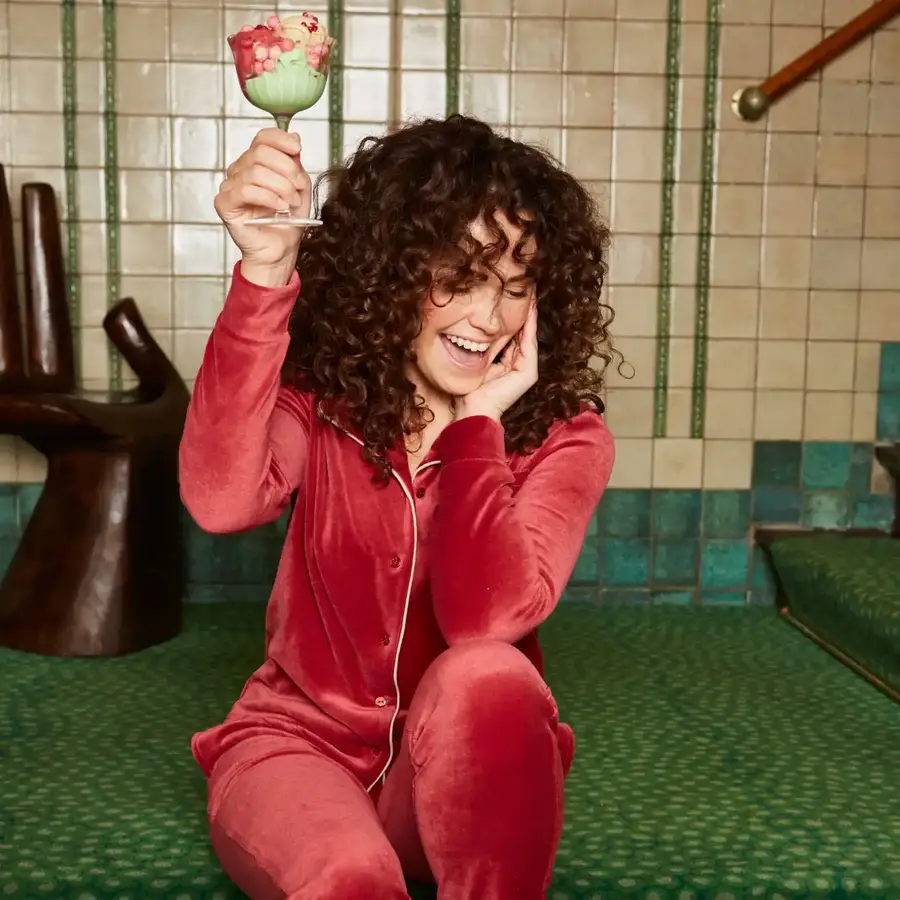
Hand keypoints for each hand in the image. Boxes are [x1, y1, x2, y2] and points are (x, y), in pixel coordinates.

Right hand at [215, 128, 311, 282]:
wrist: (279, 250)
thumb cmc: (286, 223)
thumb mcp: (299, 189)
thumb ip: (295, 165)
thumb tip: (295, 139)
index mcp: (256, 163)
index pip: (263, 138)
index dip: (281, 139)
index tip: (297, 150)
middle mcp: (240, 171)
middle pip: (260, 152)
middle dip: (286, 169)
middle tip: (298, 188)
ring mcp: (230, 186)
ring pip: (255, 172)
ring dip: (281, 187)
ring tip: (291, 203)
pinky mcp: (225, 203)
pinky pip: (245, 190)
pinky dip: (268, 197)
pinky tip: (279, 207)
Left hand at [456, 302, 538, 421]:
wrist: (472, 410)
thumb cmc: (469, 391)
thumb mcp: (475, 361)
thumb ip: (481, 347)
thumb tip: (475, 327)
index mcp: (507, 363)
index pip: (511, 335)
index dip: (511, 316)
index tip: (510, 295)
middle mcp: (519, 365)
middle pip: (522, 332)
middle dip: (522, 311)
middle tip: (524, 286)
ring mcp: (527, 369)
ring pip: (527, 334)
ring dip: (529, 313)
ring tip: (530, 291)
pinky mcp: (528, 372)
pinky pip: (528, 342)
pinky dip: (529, 325)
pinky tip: (529, 308)